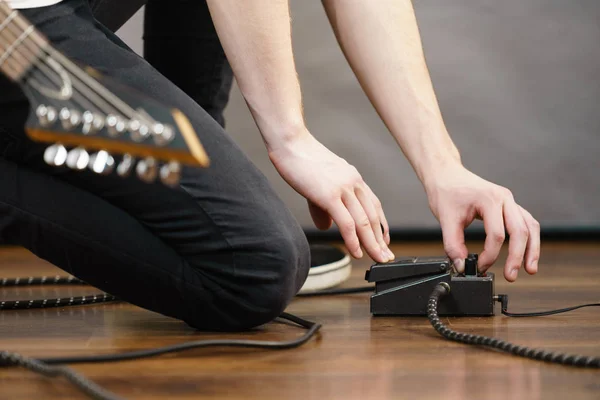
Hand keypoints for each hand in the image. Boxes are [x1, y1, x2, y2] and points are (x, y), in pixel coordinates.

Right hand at [269, 132, 393, 262]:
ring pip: (364, 222)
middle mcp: (353, 183)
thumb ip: (325, 206)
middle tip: (386, 256)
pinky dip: (354, 241)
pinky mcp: (329, 195)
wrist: (290, 144)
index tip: (385, 241)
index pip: (374, 205)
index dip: (381, 225)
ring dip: (372, 244)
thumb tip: (327, 227)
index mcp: (353, 178)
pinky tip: (356, 252)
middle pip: (373, 216)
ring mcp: (343, 189)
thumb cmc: (300, 161)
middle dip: (381, 240)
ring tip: (377, 258)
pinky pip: (346, 223)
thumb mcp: (319, 183)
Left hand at [425, 162, 539, 281]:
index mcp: (490, 199)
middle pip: (520, 231)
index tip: (478, 267)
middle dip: (517, 256)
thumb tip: (462, 266)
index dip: (489, 256)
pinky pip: (526, 222)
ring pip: (530, 226)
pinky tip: (527, 253)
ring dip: (532, 249)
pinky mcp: (509, 205)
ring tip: (530, 269)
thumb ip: (453, 245)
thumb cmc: (446, 191)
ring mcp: (509, 201)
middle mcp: (504, 198)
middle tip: (510, 276)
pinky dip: (528, 239)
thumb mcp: (445, 219)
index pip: (497, 235)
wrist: (446, 174)